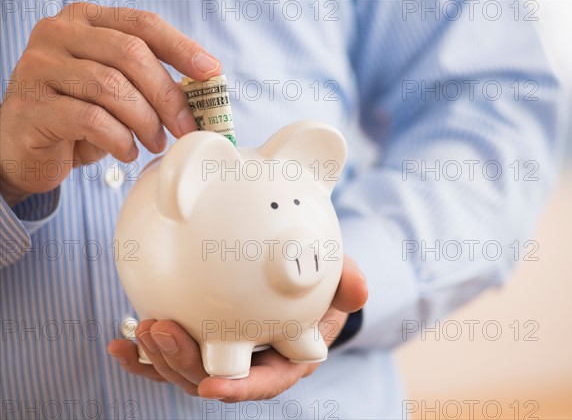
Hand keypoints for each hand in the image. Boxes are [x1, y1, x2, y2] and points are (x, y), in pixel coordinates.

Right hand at [0, 3, 219, 205]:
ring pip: (111, 86)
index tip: (212, 72)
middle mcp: (57, 35)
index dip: (181, 48)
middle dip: (168, 94)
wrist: (25, 151)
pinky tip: (126, 152)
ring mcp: (39, 68)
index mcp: (84, 22)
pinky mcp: (32, 107)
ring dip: (145, 121)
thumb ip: (148, 81)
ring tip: (155, 143)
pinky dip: (119, 139)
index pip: (142, 25)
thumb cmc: (79, 119)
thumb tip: (204, 91)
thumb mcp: (116, 91)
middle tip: (186, 127)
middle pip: (130, 53)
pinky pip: (90, 119)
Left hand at [108, 255, 368, 400]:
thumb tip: (359, 289)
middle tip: (158, 330)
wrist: (296, 279)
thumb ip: (348, 281)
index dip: (239, 388)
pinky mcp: (201, 341)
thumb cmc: (318, 281)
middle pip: (214, 377)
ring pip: (186, 369)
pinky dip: (141, 355)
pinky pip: (168, 355)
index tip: (212, 385)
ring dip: (158, 356)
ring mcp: (223, 352)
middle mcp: (252, 361)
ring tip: (140, 328)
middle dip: (182, 364)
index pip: (265, 381)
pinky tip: (118, 342)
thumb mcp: (337, 276)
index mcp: (287, 356)